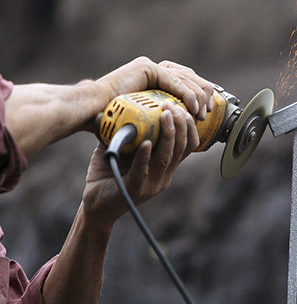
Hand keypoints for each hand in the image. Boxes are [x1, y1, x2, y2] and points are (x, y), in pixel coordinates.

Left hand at [83, 103, 198, 228]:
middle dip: (181, 124)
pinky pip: (142, 172)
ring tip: (165, 115)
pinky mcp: (134, 190)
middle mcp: (163, 175)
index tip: (179, 105)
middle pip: (182, 148)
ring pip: (166, 158)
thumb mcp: (124, 148)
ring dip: (168, 135)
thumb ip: (128, 130)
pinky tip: (146, 144)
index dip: (189, 125)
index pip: (188, 144)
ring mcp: (151, 184)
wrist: (96, 205)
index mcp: (165, 165)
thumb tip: (120, 103)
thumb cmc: (111, 173)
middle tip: (171, 106)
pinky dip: (144, 157)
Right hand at [96, 57, 213, 120]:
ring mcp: (151, 66)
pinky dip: (187, 95)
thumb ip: (163, 116)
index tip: (207, 109)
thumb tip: (181, 125)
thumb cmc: (117, 120)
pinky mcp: (147, 68)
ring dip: (198, 96)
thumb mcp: (148, 118)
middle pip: (189, 76)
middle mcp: (155, 69)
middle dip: (203, 93)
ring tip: (201, 114)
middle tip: (208, 111)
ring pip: (185, 78)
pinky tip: (193, 107)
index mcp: (155, 79)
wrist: (94, 113)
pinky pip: (174, 81)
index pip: (186, 80)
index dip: (200, 93)